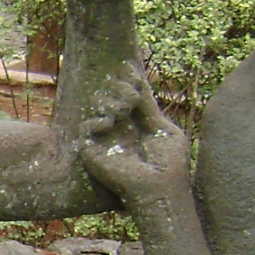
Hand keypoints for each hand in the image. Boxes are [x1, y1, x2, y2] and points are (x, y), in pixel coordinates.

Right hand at [79, 68, 186, 198]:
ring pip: (98, 106)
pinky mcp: (94, 151)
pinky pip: (86, 128)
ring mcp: (107, 138)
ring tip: (123, 111)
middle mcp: (121, 127)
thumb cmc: (168, 163)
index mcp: (138, 121)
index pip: (128, 94)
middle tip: (131, 97)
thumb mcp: (163, 129)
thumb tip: (139, 83)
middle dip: (120, 88)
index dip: (128, 79)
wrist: (159, 187)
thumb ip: (149, 108)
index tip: (128, 67)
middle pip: (112, 94)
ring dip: (110, 102)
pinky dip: (96, 122)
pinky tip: (108, 123)